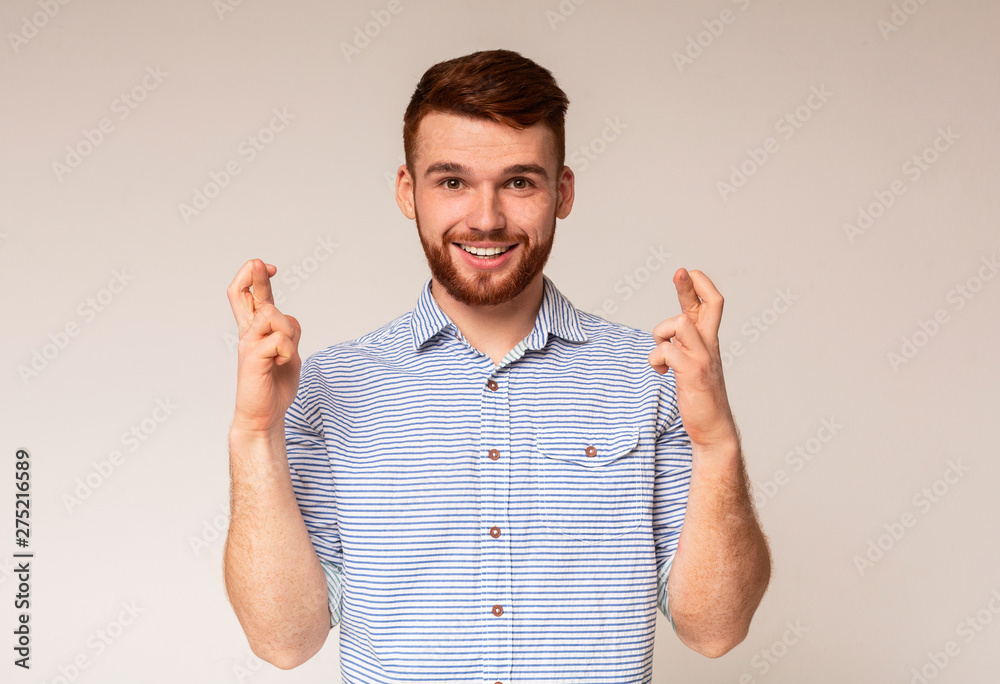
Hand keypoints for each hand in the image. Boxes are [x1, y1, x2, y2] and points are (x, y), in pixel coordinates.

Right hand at [226, 258, 301, 433]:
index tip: (270, 268)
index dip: (257, 279)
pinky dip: (287, 350)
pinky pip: (279, 339)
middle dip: (254, 276)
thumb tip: (285, 318)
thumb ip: (287, 332)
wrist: (264, 415)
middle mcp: (248, 333)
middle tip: (259, 262)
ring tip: (284, 354)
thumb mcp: (289, 352)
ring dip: (289, 332)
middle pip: (244, 295)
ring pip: (274, 315)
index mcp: (256, 331)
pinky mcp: (252, 356)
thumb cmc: (275, 384)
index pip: (249, 297)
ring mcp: (248, 343)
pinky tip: (281, 363)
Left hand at [647, 268, 736, 448]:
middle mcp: (709, 344)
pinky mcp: (692, 373)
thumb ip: (684, 344)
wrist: (712, 426)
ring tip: (662, 354)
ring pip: (680, 323)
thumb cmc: (699, 393)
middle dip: (690, 285)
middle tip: (680, 270)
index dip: (699, 285)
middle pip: (709, 304)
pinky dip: (657, 359)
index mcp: (708, 339)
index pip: (711, 303)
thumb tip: (668, 333)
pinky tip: (662, 372)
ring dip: (661, 335)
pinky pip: (667, 352)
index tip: (687, 272)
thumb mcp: (692, 362)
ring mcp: (703, 357)